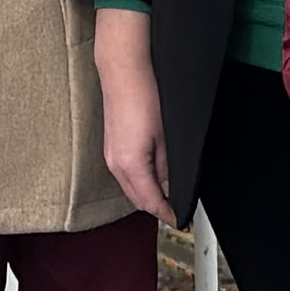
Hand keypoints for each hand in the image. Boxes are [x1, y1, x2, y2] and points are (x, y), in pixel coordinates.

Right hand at [93, 6, 171, 225]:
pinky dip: (138, 181)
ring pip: (130, 187)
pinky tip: (152, 174)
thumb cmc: (145, 97)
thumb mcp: (166, 137)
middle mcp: (115, 164)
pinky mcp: (110, 147)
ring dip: (147, 194)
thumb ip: (168, 166)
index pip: (150, 201)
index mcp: (130, 165)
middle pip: (137, 199)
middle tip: (176, 209)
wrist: (123, 72)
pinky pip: (124, 174)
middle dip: (156, 207)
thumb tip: (172, 183)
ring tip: (167, 193)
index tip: (179, 218)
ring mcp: (110, 156)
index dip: (167, 213)